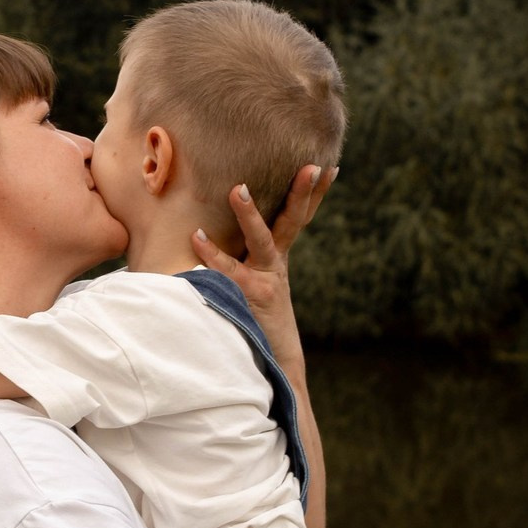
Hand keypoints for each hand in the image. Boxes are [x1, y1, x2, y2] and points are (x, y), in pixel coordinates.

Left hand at [190, 165, 335, 318]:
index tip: (330, 167)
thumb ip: (243, 260)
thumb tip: (220, 228)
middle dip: (303, 193)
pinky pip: (228, 270)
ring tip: (238, 189)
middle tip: (311, 165)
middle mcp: (276, 264)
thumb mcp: (255, 284)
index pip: (300, 218)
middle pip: (294, 221)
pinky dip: (211, 254)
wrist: (272, 362)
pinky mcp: (249, 296)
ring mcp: (265, 278)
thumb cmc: (258, 319)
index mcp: (278, 258)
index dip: (316, 194)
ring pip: (261, 240)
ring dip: (250, 215)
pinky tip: (196, 235)